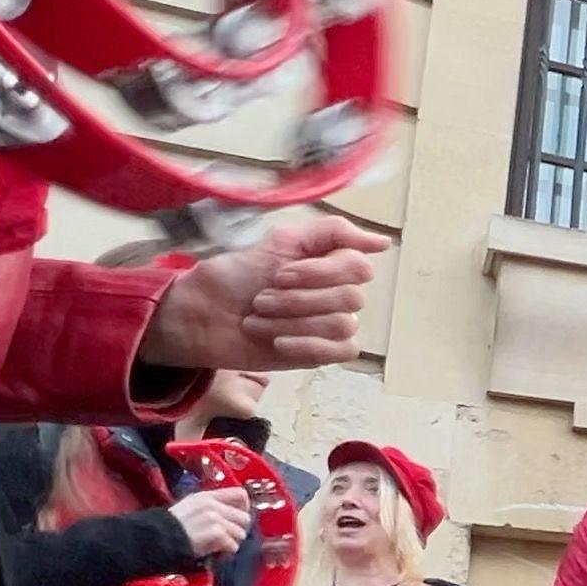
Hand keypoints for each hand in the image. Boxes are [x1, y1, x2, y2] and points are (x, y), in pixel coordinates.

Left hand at [136, 213, 391, 372]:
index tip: (281, 273)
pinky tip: (277, 343)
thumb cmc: (235, 276)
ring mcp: (328, 324)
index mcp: (330, 263)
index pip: (358, 267)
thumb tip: (383, 242)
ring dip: (292, 322)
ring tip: (258, 320)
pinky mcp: (319, 353)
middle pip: (351, 298)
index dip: (321, 273)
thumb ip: (333, 232)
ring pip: (341, 325)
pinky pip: (339, 351)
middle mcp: (335, 293)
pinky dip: (306, 345)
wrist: (202, 315)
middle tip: (261, 299)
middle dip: (298, 299)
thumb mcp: (281, 240)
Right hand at [164, 485, 253, 558]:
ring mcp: (214, 518)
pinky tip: (215, 553)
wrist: (153, 539)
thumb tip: (230, 515)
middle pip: (244, 517)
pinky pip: (233, 545)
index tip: (239, 519)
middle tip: (227, 539)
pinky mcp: (215, 533)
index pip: (240, 494)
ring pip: (240, 533)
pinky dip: (226, 552)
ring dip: (232, 543)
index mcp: (206, 497)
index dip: (245, 508)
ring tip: (218, 547)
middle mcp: (212, 505)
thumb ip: (209, 508)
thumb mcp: (188, 508)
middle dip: (238, 530)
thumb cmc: (168, 528)